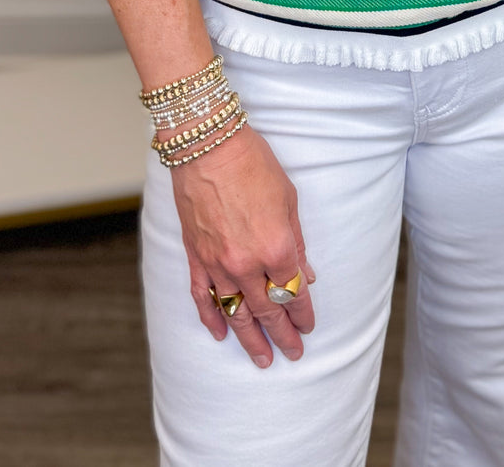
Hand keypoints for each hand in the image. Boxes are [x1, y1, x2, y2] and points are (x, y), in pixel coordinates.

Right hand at [170, 124, 315, 366]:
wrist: (207, 144)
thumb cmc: (252, 163)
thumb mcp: (288, 199)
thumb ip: (297, 242)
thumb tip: (306, 274)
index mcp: (277, 247)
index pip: (294, 293)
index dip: (303, 313)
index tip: (309, 326)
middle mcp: (246, 263)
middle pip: (267, 311)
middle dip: (282, 335)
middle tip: (293, 353)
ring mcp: (217, 263)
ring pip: (235, 313)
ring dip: (250, 340)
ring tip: (262, 360)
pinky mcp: (195, 256)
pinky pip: (202, 297)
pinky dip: (211, 318)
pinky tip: (220, 334)